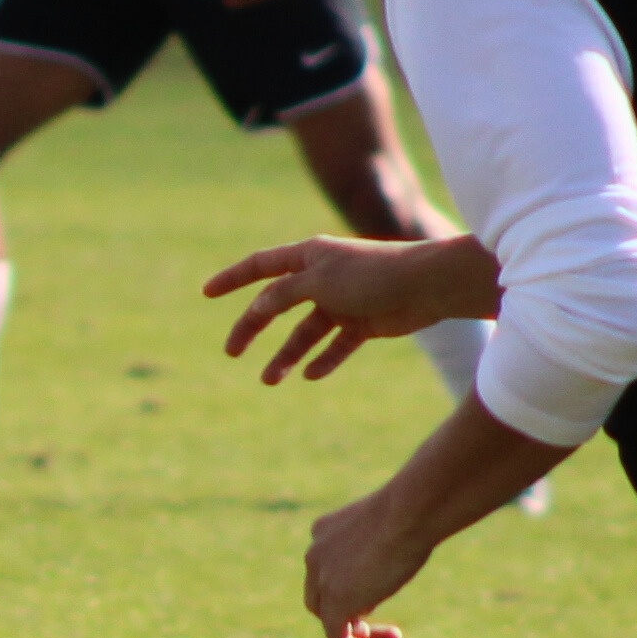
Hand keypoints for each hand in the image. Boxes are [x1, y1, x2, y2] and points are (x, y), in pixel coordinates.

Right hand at [204, 232, 492, 386]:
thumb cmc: (372, 274)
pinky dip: (324, 359)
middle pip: (277, 304)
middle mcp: (323, 278)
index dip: (232, 279)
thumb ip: (282, 295)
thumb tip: (257, 308)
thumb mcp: (317, 282)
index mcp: (308, 257)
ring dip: (287, 354)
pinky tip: (311, 376)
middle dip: (252, 327)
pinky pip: (337, 345)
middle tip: (232, 352)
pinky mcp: (365, 323)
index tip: (206, 293)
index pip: (260, 266)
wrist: (429, 286)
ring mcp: (344, 301)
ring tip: (270, 380)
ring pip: (305, 331)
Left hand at [301, 484, 428, 637]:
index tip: (375, 595)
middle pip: (320, 596)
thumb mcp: (387, 526)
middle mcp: (315, 554)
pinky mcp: (336, 600)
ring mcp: (322, 578)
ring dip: (355, 632)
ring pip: (328, 616)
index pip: (325, 571)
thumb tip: (389, 563)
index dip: (346, 587)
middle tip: (372, 623)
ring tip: (391, 637)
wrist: (409, 511)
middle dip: (345, 613)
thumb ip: (379, 545)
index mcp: (324, 533)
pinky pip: (334, 634)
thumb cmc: (411, 512)